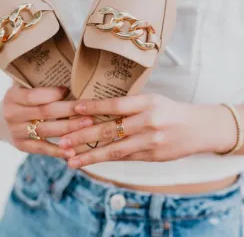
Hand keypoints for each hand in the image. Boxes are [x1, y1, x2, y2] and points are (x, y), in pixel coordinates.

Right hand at [0, 85, 93, 157]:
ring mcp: (16, 132)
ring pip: (46, 131)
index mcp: (12, 96)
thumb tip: (71, 77)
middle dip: (68, 111)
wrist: (3, 120)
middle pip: (44, 112)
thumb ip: (41, 82)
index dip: (53, 93)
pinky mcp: (22, 146)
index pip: (34, 95)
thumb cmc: (23, 97)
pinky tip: (74, 151)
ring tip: (88, 125)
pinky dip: (59, 151)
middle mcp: (11, 114)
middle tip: (89, 109)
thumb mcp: (24, 85)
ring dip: (69, 129)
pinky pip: (43, 149)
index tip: (70, 90)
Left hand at [58, 94, 227, 167]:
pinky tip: (91, 162)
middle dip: (83, 136)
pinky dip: (106, 160)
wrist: (199, 128)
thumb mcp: (152, 100)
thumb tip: (98, 110)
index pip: (116, 104)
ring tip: (70, 160)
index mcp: (147, 103)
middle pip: (110, 129)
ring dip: (90, 155)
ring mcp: (150, 141)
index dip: (94, 107)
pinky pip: (124, 158)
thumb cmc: (171, 110)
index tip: (74, 109)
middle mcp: (148, 121)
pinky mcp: (152, 156)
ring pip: (115, 149)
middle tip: (62, 141)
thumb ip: (129, 106)